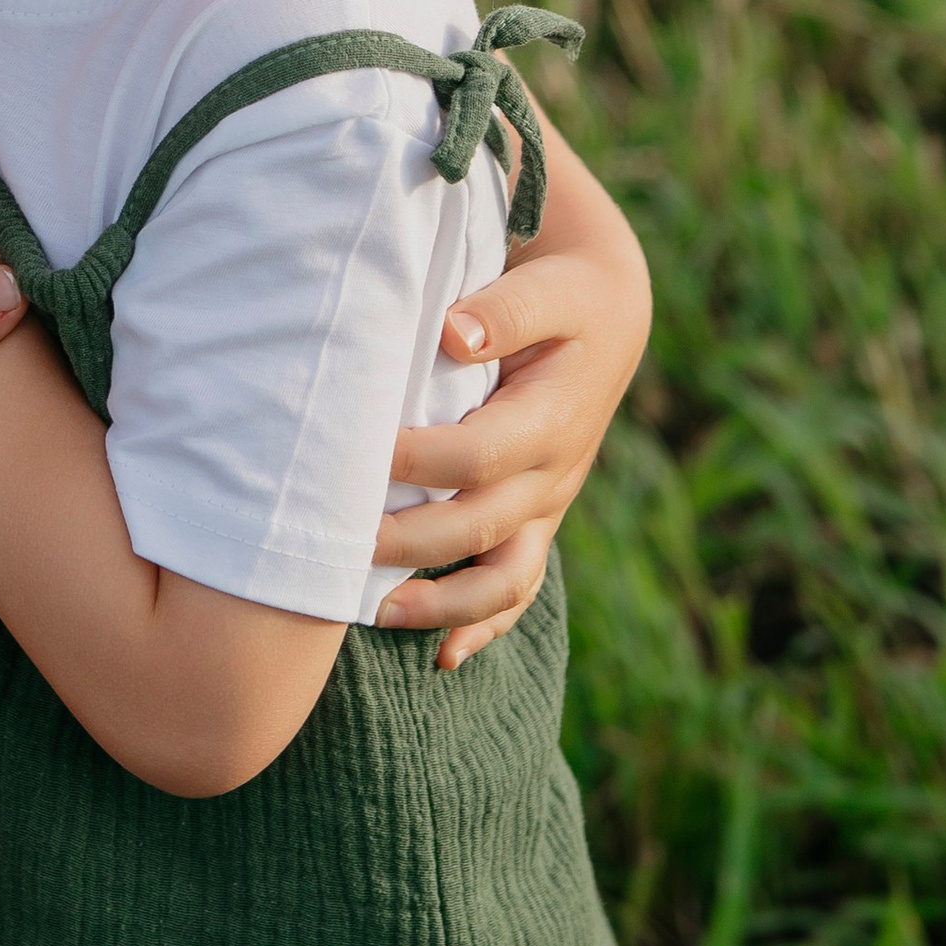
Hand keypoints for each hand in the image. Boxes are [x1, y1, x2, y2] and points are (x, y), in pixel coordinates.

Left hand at [375, 199, 650, 673]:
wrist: (608, 316)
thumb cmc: (563, 295)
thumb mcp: (547, 288)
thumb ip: (503, 310)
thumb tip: (454, 334)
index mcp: (551, 419)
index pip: (477, 455)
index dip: (416, 462)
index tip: (358, 454)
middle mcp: (552, 475)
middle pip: (478, 526)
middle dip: (408, 544)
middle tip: (336, 545)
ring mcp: (545, 506)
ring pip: (502, 579)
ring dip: (441, 605)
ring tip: (376, 614)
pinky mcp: (536, 519)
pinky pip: (516, 588)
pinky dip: (482, 629)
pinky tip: (440, 658)